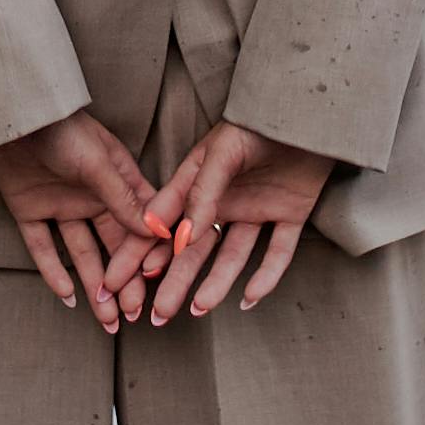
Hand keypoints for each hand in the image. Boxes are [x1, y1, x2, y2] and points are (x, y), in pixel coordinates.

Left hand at [0, 107, 160, 323]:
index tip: (157, 284)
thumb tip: (155, 232)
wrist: (10, 114)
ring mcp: (61, 205)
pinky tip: (67, 297)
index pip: (140, 225)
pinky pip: (43, 247)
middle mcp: (93, 197)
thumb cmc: (61, 127)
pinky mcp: (30, 211)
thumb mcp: (97, 162)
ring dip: (94, 284)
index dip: (149, 255)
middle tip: (131, 315)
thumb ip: (122, 199)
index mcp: (118, 182)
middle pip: (113, 245)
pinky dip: (53, 271)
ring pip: (82, 252)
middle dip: (124, 281)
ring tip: (106, 319)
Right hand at [135, 119, 331, 322]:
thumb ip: (201, 195)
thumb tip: (179, 240)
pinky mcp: (290, 215)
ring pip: (232, 255)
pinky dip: (266, 276)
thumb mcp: (222, 153)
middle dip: (174, 281)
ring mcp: (257, 209)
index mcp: (198, 183)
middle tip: (155, 315)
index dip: (138, 252)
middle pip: (194, 249)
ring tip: (197, 309)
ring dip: (215, 283)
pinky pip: (277, 252)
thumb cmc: (258, 121)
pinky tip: (249, 299)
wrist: (310, 109)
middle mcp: (224, 201)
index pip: (163, 225)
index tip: (114, 281)